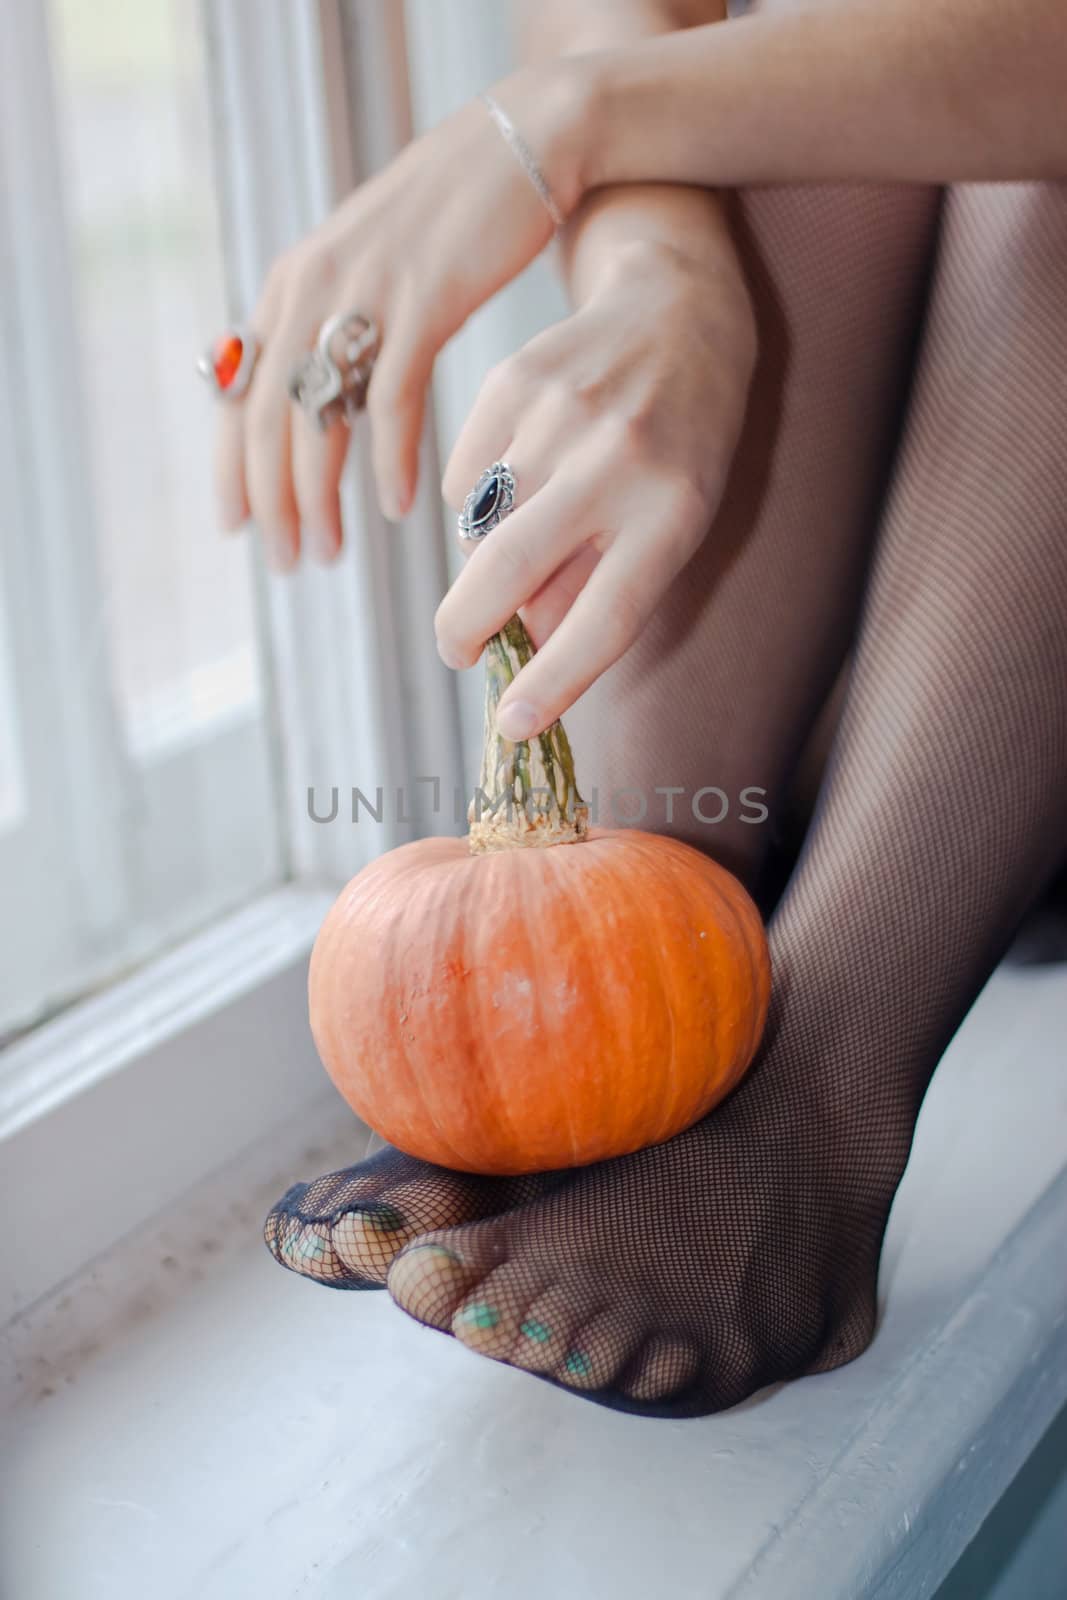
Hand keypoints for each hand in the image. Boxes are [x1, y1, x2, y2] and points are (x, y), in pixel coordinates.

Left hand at [214, 64, 586, 569]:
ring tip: (332, 551)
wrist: (516, 147)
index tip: (238, 529)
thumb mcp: (366, 273)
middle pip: (269, 421)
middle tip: (290, 563)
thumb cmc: (447, 225)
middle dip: (273, 504)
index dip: (233, 469)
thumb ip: (329, 331)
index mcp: (289, 287)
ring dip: (321, 497)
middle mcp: (309, 289)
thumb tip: (308, 405)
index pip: (239, 396)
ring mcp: (361, 293)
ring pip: (319, 419)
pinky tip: (398, 506)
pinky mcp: (419, 298)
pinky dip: (391, 461)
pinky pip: (392, 401)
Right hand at [435, 237, 756, 739]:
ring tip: (520, 538)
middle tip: (459, 652)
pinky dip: (475, 498)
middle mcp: (617, 462)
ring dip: (484, 558)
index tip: (515, 726)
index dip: (556, 681)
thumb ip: (601, 586)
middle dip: (465, 628)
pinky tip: (516, 476)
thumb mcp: (673, 521)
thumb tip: (529, 647)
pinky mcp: (513, 379)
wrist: (678, 309)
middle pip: (511, 570)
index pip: (606, 618)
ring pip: (479, 525)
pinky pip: (463, 475)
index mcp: (672, 512)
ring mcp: (561, 416)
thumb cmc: (680, 443)